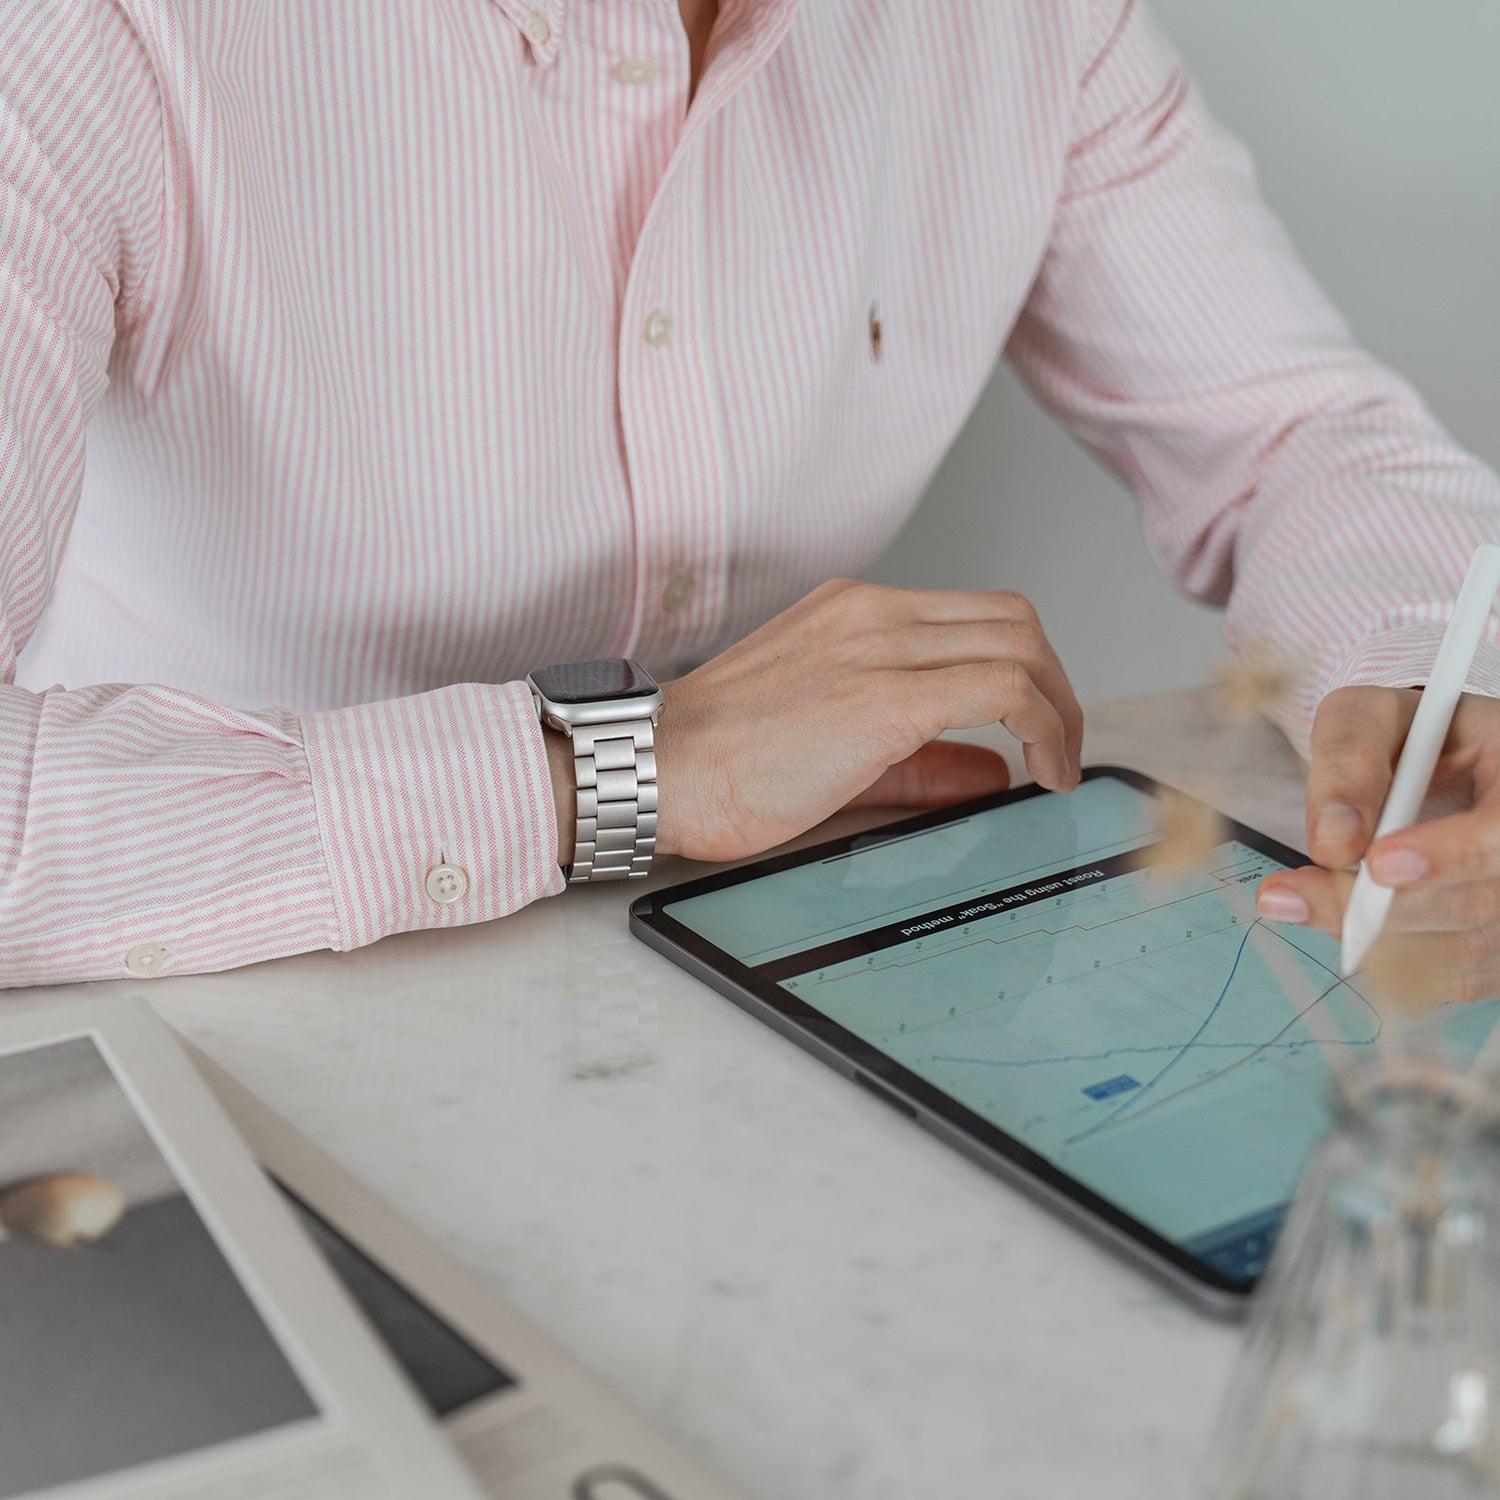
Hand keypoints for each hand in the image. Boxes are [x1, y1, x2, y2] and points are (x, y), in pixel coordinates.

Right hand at [640, 580, 1083, 863]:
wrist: (656, 769)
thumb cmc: (721, 761)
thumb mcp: (832, 742)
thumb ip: (918, 758)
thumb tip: (987, 772)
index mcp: (853, 613)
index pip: (974, 614)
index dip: (1025, 667)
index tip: (1036, 722)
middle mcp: (872, 614)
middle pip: (1012, 619)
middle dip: (1056, 683)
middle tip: (1061, 743)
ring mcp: (879, 648)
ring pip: (1019, 643)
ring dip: (1059, 705)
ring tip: (1060, 761)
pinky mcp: (884, 698)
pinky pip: (1001, 689)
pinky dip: (1043, 725)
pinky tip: (1043, 770)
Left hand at [1254, 685, 1499, 1001]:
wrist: (1429, 765)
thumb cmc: (1403, 737)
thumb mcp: (1366, 718)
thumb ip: (1350, 761)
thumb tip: (1334, 840)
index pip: (1499, 833)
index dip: (1449, 855)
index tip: (1377, 863)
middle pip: (1481, 902)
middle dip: (1383, 907)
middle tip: (1292, 896)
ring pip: (1464, 949)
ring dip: (1375, 937)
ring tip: (1298, 901)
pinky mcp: (1497, 943)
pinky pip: (1456, 977)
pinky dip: (1392, 960)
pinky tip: (1340, 922)